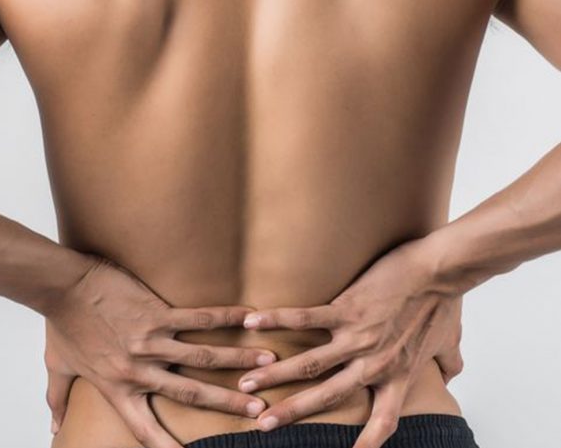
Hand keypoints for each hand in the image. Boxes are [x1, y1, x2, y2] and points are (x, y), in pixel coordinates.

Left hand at [43, 254, 276, 447]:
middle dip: (227, 403)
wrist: (64, 287)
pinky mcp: (157, 313)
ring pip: (203, 357)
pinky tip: (248, 316)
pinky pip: (198, 318)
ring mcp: (151, 341)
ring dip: (237, 361)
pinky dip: (225, 317)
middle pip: (191, 394)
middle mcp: (139, 370)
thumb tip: (54, 429)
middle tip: (257, 410)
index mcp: (118, 388)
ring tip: (266, 363)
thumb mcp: (59, 369)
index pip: (147, 429)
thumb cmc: (63, 325)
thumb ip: (59, 401)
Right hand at [236, 238, 463, 447]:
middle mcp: (373, 365)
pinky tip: (253, 323)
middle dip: (291, 412)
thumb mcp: (450, 343)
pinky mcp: (346, 309)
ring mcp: (357, 338)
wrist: (438, 272)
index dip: (366, 445)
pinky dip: (277, 321)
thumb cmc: (444, 302)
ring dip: (274, 374)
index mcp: (398, 377)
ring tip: (248, 381)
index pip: (382, 423)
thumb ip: (448, 364)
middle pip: (326, 397)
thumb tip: (452, 374)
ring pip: (308, 364)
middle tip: (262, 423)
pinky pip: (305, 318)